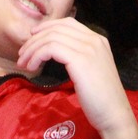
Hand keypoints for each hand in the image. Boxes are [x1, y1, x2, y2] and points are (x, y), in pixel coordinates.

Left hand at [17, 18, 137, 138]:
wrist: (114, 115)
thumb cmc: (102, 99)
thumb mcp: (91, 70)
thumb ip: (79, 57)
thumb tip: (56, 51)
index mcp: (98, 40)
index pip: (68, 23)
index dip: (47, 27)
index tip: (33, 37)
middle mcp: (94, 40)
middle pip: (57, 28)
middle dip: (35, 39)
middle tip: (22, 53)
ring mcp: (88, 48)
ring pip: (51, 37)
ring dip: (33, 49)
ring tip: (24, 63)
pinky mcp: (79, 60)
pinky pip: (51, 48)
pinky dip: (37, 55)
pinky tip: (32, 67)